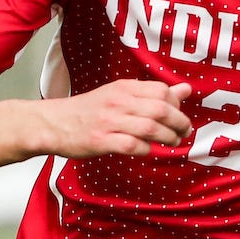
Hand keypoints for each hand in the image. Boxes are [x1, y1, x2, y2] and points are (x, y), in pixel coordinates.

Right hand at [38, 79, 192, 158]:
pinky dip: (146, 150)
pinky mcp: (101, 141)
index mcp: (124, 88)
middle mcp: (118, 102)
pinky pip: (133, 146)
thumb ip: (153, 94)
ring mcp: (109, 122)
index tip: (178, 115)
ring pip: (150, 128)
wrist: (54, 123)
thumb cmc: (90, 111)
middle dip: (179, 123)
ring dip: (167, 138)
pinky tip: (147, 150)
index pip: (161, 91)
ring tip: (172, 142)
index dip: (176, 105)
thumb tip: (185, 90)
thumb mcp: (120, 95)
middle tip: (184, 132)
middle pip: (161, 110)